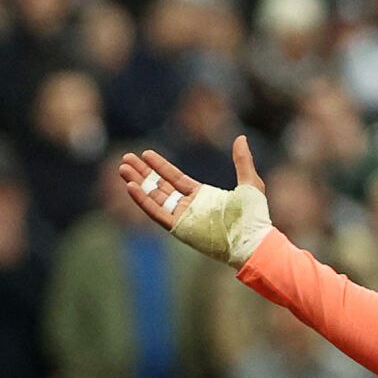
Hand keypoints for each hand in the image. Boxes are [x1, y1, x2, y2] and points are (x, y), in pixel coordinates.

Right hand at [117, 135, 271, 267]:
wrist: (253, 240)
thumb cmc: (254, 216)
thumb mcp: (250, 182)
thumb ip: (242, 161)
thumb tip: (241, 137)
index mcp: (203, 196)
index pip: (175, 178)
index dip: (160, 166)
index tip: (145, 153)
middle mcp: (190, 207)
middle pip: (160, 187)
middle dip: (143, 173)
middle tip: (125, 159)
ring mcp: (184, 218)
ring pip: (155, 198)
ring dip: (138, 183)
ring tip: (123, 169)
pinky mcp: (180, 228)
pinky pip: (157, 213)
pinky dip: (143, 200)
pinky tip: (131, 187)